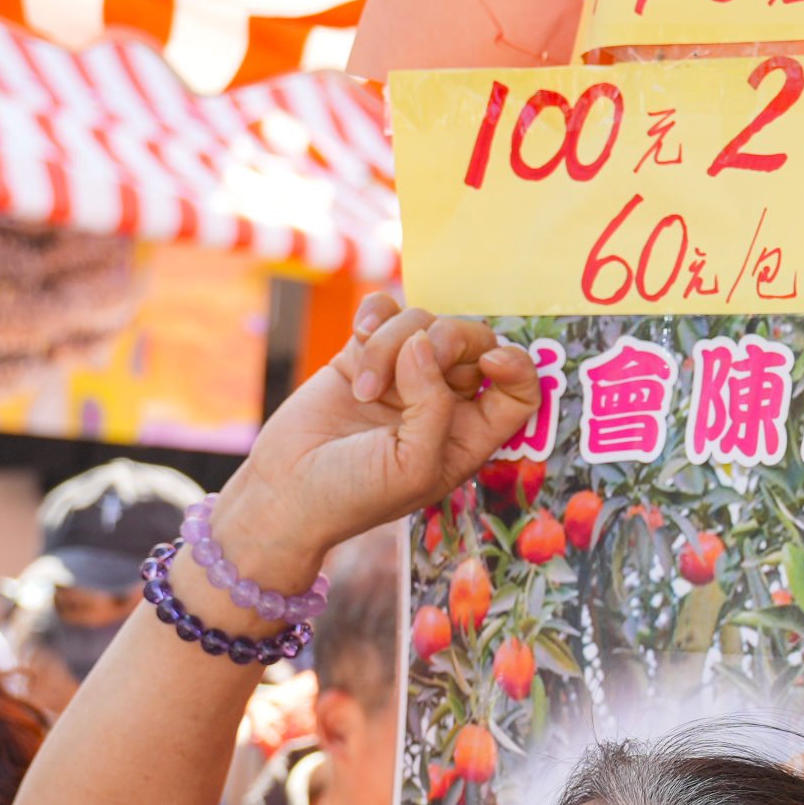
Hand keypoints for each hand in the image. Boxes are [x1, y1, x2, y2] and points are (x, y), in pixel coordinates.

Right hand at [211, 300, 537, 593]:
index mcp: (468, 435)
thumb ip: (433, 406)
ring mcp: (403, 373)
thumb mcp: (412, 466)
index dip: (516, 366)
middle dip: (447, 340)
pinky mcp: (363, 353)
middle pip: (474, 341)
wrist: (285, 491)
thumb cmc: (354, 495)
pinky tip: (359, 335)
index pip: (518, 390)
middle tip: (409, 362)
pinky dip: (376, 313)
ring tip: (363, 390)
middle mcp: (444, 401)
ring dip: (393, 342)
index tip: (490, 361)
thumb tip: (423, 341)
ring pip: (423, 321)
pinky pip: (386, 309)